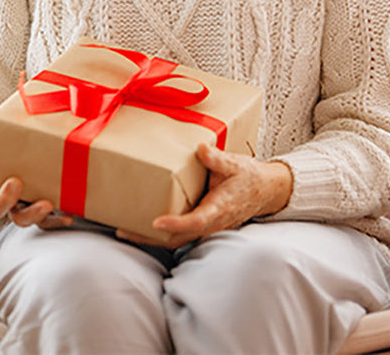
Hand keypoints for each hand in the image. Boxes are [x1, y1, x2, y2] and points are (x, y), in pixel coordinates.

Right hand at [0, 151, 73, 229]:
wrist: (21, 146)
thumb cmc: (3, 146)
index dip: (4, 199)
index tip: (16, 181)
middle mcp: (14, 205)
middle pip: (19, 219)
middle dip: (32, 213)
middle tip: (45, 203)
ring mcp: (32, 207)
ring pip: (38, 222)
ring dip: (49, 217)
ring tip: (58, 207)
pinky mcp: (49, 206)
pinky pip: (54, 219)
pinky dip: (61, 218)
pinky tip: (70, 215)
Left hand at [116, 145, 291, 248]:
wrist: (265, 191)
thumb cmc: (249, 177)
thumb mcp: (235, 163)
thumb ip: (217, 158)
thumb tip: (200, 148)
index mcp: (219, 208)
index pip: (196, 221)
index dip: (176, 224)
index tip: (155, 222)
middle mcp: (211, 223)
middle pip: (178, 238)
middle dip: (150, 237)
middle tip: (123, 230)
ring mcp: (206, 227)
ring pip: (176, 240)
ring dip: (150, 237)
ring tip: (124, 229)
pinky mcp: (201, 226)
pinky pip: (179, 234)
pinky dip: (159, 233)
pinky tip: (140, 223)